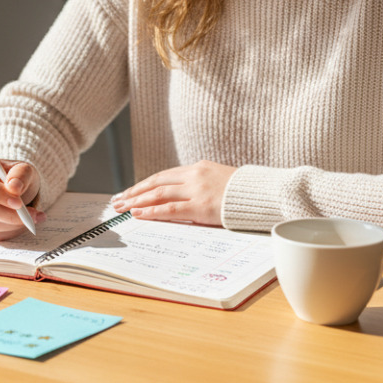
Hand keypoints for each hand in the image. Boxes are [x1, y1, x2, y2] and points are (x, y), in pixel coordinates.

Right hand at [0, 156, 43, 240]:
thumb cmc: (16, 176)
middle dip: (7, 214)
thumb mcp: (24, 169)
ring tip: (30, 219)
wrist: (12, 188)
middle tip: (30, 215)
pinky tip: (20, 225)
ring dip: (10, 225)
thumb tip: (14, 188)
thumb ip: (21, 174)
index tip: (18, 203)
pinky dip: (7, 232)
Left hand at [109, 161, 235, 225]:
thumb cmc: (245, 192)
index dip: (144, 184)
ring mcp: (197, 190)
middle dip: (134, 192)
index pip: (163, 176)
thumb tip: (185, 196)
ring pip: (158, 194)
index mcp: (198, 168)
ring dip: (137, 201)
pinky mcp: (201, 206)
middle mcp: (194, 176)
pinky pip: (171, 209)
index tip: (130, 191)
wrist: (264, 194)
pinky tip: (139, 214)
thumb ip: (201, 185)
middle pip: (156, 183)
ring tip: (122, 207)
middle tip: (117, 200)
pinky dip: (152, 212)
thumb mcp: (220, 181)